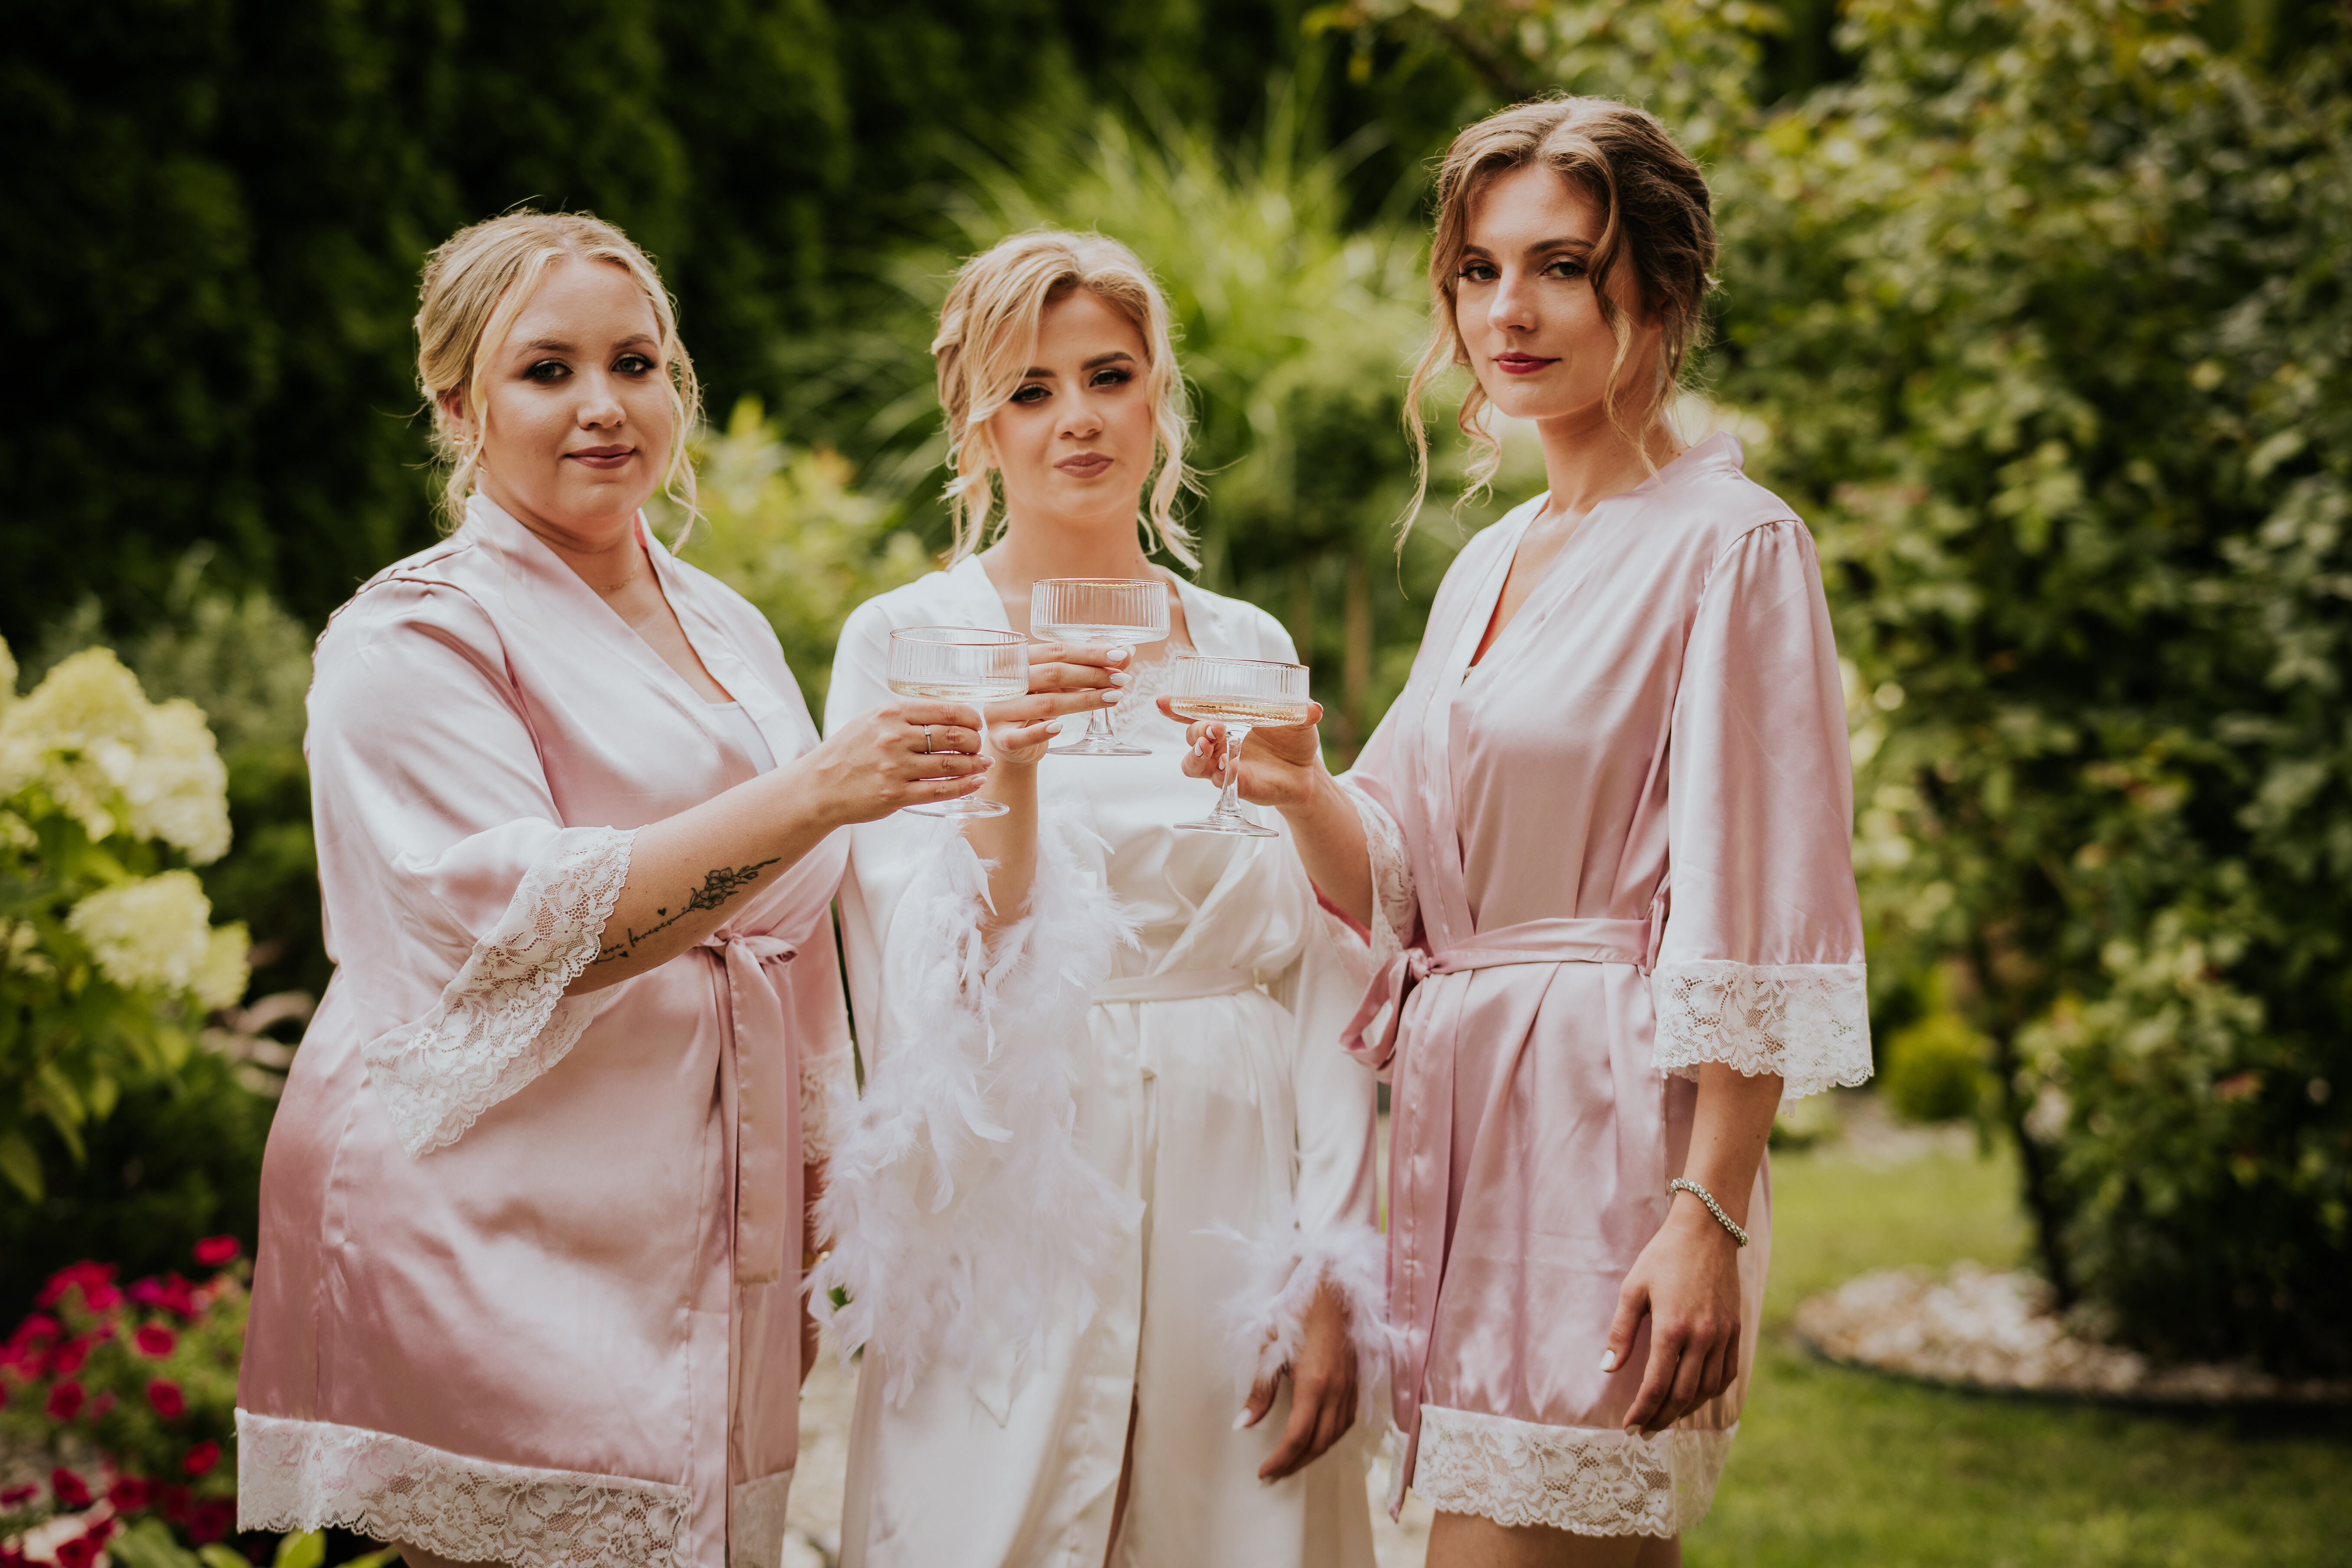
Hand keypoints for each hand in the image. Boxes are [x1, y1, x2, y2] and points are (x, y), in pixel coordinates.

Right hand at [794, 700, 987, 824]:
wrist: (819, 786)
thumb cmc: (849, 751)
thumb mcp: (872, 720)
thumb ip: (905, 716)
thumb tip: (947, 717)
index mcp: (890, 713)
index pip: (946, 710)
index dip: (970, 718)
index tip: (977, 724)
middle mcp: (894, 737)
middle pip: (954, 736)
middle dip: (974, 742)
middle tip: (978, 747)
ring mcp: (896, 767)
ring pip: (951, 764)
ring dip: (974, 765)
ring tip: (982, 765)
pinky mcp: (896, 794)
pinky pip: (941, 790)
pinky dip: (964, 786)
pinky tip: (975, 783)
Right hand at [982, 642, 1130, 764]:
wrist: (1010, 742)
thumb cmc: (1037, 705)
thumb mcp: (1060, 684)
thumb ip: (1089, 667)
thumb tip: (1127, 651)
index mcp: (1016, 659)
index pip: (1056, 650)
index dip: (1090, 652)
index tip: (1121, 655)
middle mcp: (1005, 681)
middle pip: (1053, 673)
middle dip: (1093, 675)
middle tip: (1122, 679)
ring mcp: (1000, 710)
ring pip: (1046, 703)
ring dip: (1083, 700)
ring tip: (1113, 698)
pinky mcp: (1001, 738)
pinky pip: (1021, 736)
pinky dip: (1041, 732)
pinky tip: (1061, 727)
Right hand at [1157, 698, 1326, 810]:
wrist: (1307, 772)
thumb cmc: (1294, 739)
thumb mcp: (1299, 720)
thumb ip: (1303, 712)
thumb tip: (1315, 708)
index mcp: (1226, 719)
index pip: (1193, 711)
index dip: (1176, 707)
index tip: (1164, 702)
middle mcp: (1219, 742)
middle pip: (1191, 736)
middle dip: (1196, 730)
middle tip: (1214, 726)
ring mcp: (1223, 765)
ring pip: (1193, 764)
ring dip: (1196, 754)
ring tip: (1210, 746)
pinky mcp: (1235, 785)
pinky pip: (1218, 783)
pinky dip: (1220, 774)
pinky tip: (1228, 767)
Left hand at [1241, 1282, 1358, 1481]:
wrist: (1332, 1285)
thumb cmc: (1297, 1310)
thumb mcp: (1270, 1347)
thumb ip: (1260, 1390)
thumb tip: (1243, 1424)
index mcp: (1314, 1383)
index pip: (1297, 1437)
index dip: (1280, 1460)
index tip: (1263, 1472)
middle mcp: (1337, 1390)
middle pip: (1318, 1443)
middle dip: (1295, 1464)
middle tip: (1273, 1474)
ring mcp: (1350, 1386)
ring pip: (1336, 1435)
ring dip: (1314, 1453)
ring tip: (1292, 1462)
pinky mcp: (1356, 1380)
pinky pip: (1347, 1421)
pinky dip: (1331, 1437)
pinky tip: (1318, 1437)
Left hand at [1604, 1196, 1744, 1437]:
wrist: (1707, 1231)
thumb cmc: (1663, 1257)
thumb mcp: (1633, 1289)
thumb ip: (1621, 1332)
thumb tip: (1607, 1369)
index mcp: (1672, 1329)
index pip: (1656, 1386)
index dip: (1642, 1411)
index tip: (1629, 1426)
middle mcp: (1702, 1338)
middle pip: (1683, 1396)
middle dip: (1661, 1419)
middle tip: (1644, 1431)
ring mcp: (1723, 1335)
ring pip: (1708, 1389)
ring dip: (1686, 1410)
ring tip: (1666, 1417)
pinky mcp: (1736, 1330)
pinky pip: (1727, 1373)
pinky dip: (1711, 1391)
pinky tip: (1696, 1395)